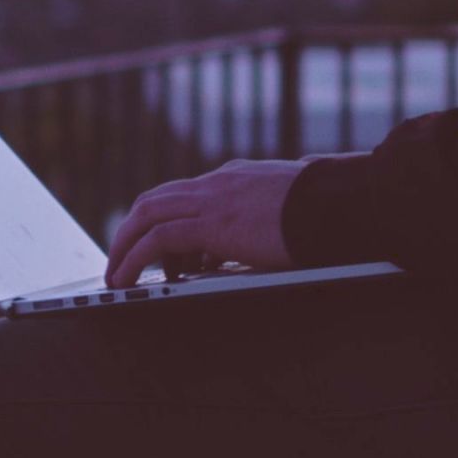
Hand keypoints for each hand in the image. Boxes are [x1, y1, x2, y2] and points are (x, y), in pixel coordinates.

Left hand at [101, 159, 310, 287]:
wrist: (340, 206)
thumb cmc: (326, 211)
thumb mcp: (290, 208)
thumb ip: (270, 216)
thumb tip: (268, 235)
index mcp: (234, 178)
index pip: (183, 194)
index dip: (162, 219)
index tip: (157, 248)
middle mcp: (217, 183)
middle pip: (154, 200)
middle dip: (130, 231)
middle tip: (121, 259)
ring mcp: (212, 200)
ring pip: (145, 216)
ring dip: (124, 246)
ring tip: (117, 276)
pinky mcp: (212, 225)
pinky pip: (156, 241)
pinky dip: (134, 259)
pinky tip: (127, 280)